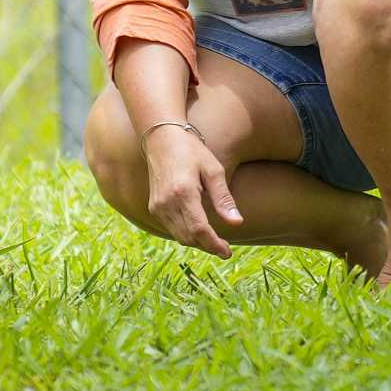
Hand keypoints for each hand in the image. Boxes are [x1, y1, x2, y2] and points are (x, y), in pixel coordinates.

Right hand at [142, 124, 241, 259]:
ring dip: (197, 242)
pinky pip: (172, 228)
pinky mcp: (153, 207)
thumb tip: (237, 223)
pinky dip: (186, 234)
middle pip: (189, 238)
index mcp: (183, 193)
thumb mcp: (213, 170)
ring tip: (214, 241)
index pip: (199, 230)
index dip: (214, 245)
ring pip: (179, 236)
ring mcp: (157, 206)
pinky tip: (199, 229)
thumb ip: (224, 199)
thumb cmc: (191, 151)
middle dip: (207, 246)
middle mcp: (166, 203)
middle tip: (225, 248)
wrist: (161, 138)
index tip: (227, 252)